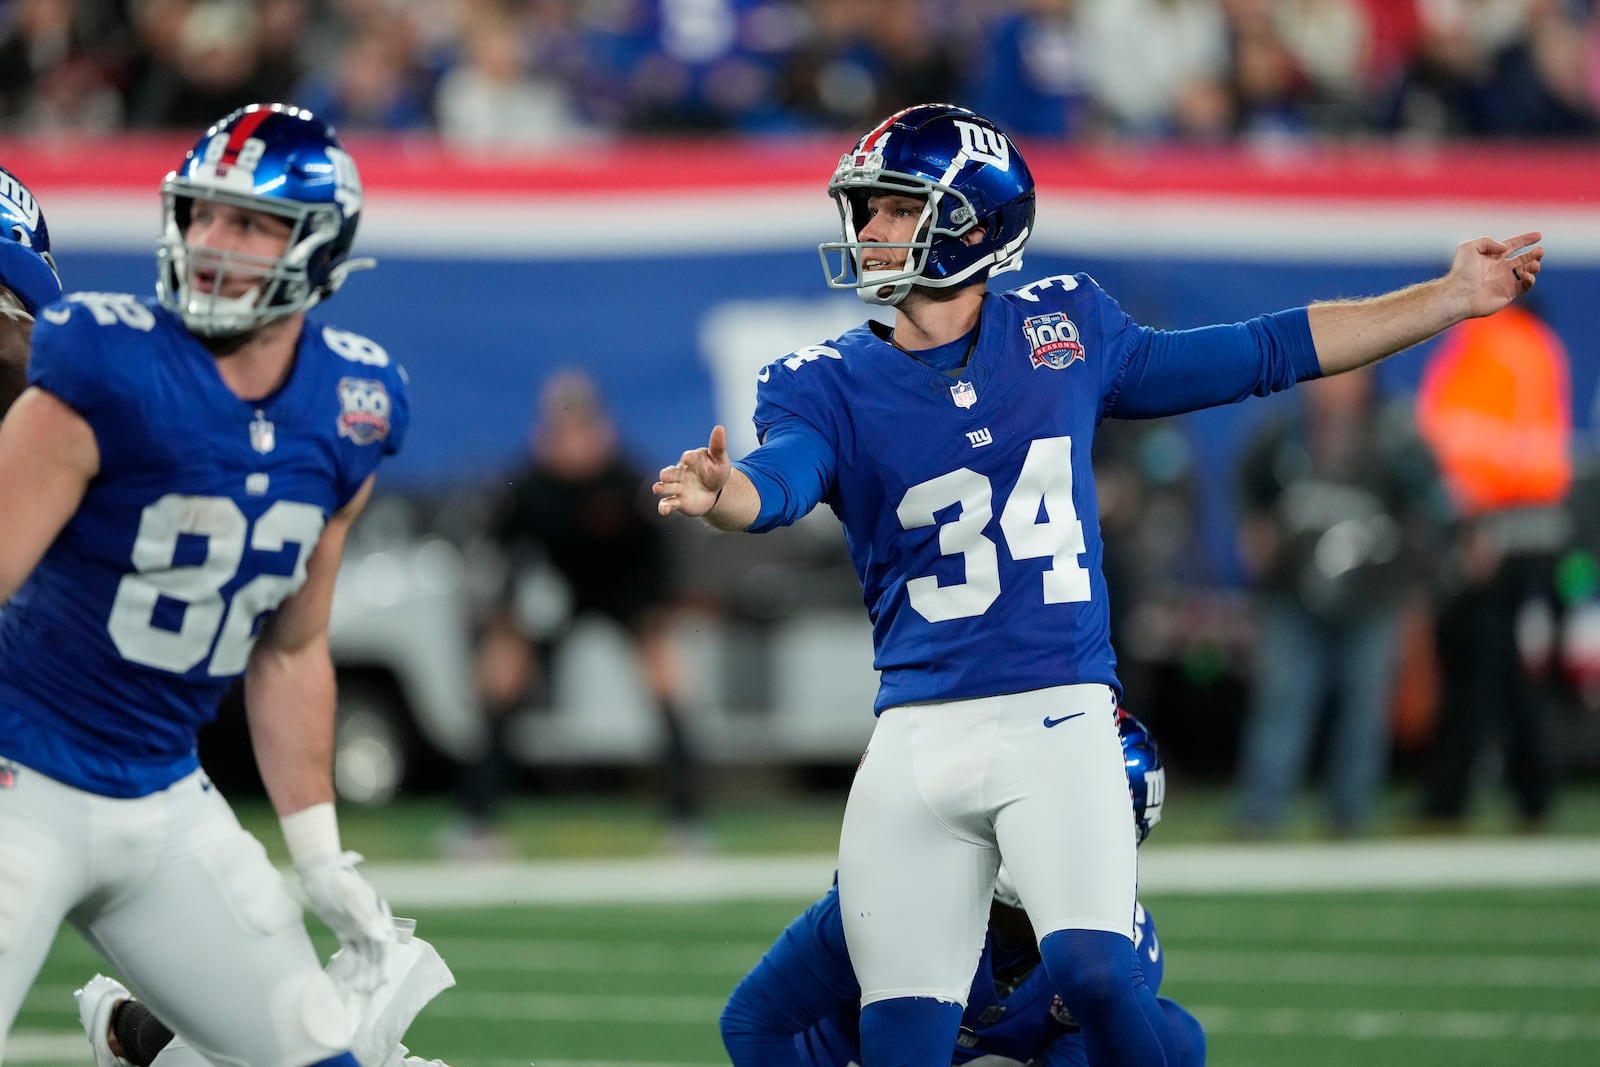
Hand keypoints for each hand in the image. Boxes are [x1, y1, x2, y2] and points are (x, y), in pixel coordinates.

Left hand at [296, 851, 396, 992]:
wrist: (321, 872)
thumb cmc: (339, 881)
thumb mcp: (352, 898)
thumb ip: (367, 918)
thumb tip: (382, 939)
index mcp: (379, 915)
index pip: (386, 943)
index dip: (387, 963)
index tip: (386, 980)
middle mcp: (372, 923)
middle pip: (377, 953)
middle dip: (375, 972)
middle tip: (370, 992)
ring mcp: (358, 927)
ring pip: (364, 955)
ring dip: (363, 971)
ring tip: (358, 990)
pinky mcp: (345, 930)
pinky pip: (350, 950)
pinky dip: (350, 964)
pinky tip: (346, 977)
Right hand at [654, 425, 730, 516]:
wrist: (714, 492)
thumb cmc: (715, 472)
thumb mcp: (720, 460)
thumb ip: (718, 446)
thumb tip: (719, 428)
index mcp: (691, 460)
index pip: (689, 457)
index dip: (689, 457)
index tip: (688, 458)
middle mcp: (680, 473)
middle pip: (672, 472)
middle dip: (668, 474)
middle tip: (664, 475)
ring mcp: (677, 487)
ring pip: (666, 487)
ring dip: (661, 487)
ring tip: (657, 489)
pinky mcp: (677, 501)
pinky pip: (668, 503)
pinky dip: (664, 507)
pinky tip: (664, 510)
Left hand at [1453, 230, 1542, 317]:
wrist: (1459, 294)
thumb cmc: (1461, 271)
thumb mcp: (1469, 247)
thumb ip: (1487, 241)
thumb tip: (1504, 248)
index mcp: (1492, 257)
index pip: (1512, 245)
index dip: (1525, 240)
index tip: (1538, 235)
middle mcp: (1500, 269)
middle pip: (1523, 259)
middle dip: (1534, 254)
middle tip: (1540, 250)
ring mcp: (1505, 282)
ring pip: (1527, 272)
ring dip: (1534, 266)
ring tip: (1534, 263)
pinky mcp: (1508, 294)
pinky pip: (1525, 286)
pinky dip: (1530, 279)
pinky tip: (1527, 275)